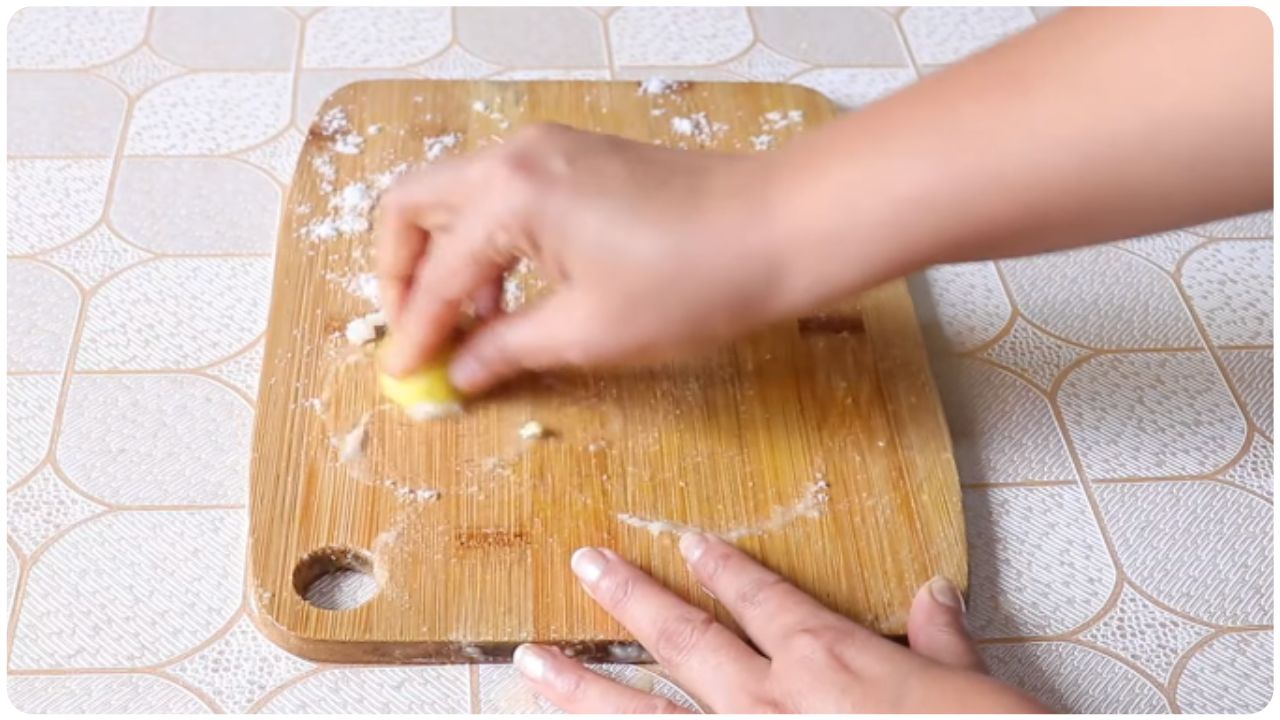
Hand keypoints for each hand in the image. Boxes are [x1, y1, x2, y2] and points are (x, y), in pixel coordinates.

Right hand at [375, 124, 796, 391]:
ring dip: (444, 255)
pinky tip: (511, 290)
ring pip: (455, 194)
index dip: (413, 333)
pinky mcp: (577, 156)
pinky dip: (486, 238)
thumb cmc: (693, 281)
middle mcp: (515, 155)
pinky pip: (500, 192)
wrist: (781, 227)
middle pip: (414, 205)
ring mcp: (547, 147)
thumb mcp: (590, 331)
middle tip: (416, 333)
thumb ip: (508, 348)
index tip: (401, 376)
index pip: (434, 274)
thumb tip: (459, 373)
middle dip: (401, 272)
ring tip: (468, 322)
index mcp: (509, 195)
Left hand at [512, 535, 1045, 713]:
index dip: (722, 567)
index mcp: (828, 661)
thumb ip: (941, 645)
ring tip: (532, 665)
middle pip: (684, 638)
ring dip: (583, 689)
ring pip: (645, 716)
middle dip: (630, 598)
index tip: (686, 540)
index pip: (762, 599)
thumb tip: (935, 594)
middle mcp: (770, 701)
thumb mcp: (974, 690)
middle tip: (585, 564)